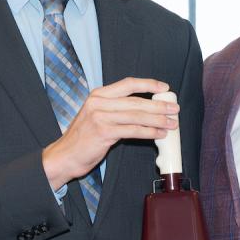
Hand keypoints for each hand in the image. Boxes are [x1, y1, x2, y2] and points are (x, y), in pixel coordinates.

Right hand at [41, 77, 177, 188]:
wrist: (64, 156)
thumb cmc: (83, 138)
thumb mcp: (96, 115)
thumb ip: (115, 109)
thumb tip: (145, 109)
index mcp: (98, 95)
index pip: (128, 83)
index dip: (148, 84)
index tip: (164, 87)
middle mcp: (99, 102)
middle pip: (136, 101)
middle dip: (159, 105)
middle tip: (174, 109)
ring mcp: (100, 117)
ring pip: (137, 115)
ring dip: (158, 120)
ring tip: (172, 123)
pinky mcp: (104, 132)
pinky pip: (133, 130)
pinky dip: (149, 132)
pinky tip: (159, 134)